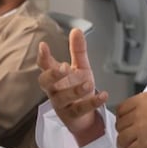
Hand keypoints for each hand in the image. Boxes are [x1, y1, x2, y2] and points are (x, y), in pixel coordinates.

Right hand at [38, 28, 109, 144]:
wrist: (85, 117)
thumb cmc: (78, 90)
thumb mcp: (80, 68)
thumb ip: (77, 51)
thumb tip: (76, 30)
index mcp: (55, 76)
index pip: (44, 65)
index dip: (43, 56)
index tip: (43, 46)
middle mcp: (55, 90)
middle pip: (45, 83)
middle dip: (52, 75)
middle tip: (62, 68)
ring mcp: (62, 104)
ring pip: (62, 98)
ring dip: (74, 90)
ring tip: (88, 84)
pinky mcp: (72, 116)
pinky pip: (80, 109)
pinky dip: (92, 102)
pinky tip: (103, 95)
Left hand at [115, 92, 146, 147]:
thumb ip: (144, 105)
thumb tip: (132, 115)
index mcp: (142, 100)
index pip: (120, 110)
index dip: (122, 119)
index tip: (125, 124)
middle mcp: (139, 113)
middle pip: (120, 125)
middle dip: (124, 131)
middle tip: (129, 137)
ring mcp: (140, 129)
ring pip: (121, 139)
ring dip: (124, 144)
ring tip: (130, 147)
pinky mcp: (144, 144)